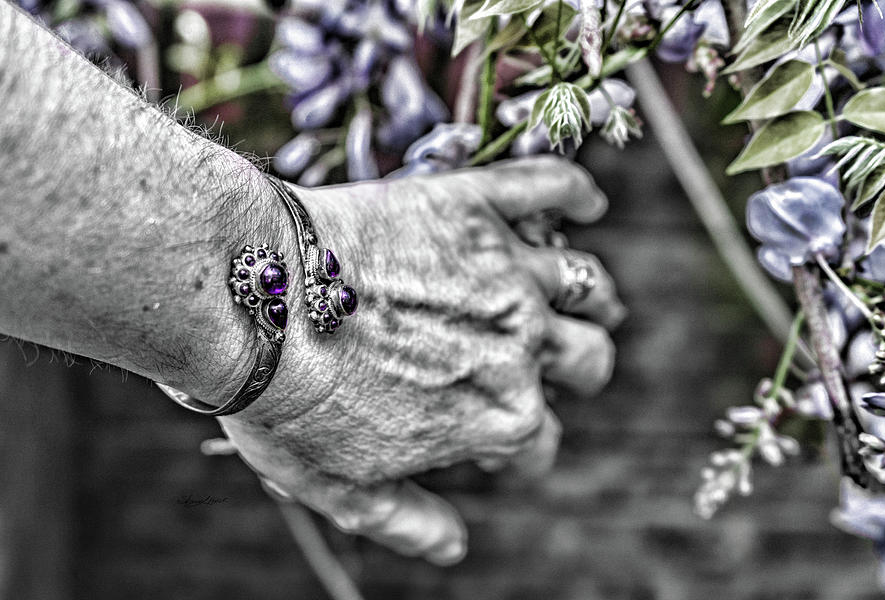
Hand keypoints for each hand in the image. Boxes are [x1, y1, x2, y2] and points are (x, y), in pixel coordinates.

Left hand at [216, 156, 622, 563]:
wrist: (252, 299)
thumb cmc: (290, 397)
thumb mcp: (341, 485)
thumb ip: (408, 520)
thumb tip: (455, 546)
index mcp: (502, 417)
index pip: (539, 443)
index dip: (514, 449)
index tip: (484, 436)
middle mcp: (523, 343)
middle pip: (589, 360)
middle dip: (574, 372)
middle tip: (542, 364)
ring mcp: (505, 269)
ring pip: (586, 283)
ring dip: (593, 297)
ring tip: (583, 298)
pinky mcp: (474, 205)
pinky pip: (550, 187)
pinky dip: (576, 194)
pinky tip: (586, 206)